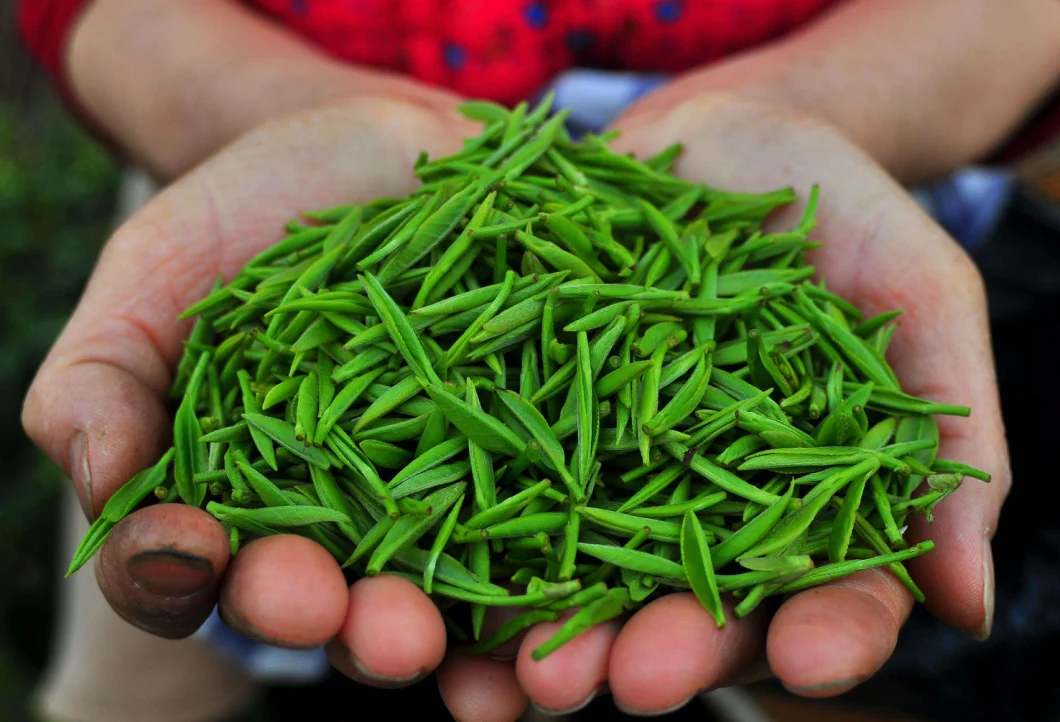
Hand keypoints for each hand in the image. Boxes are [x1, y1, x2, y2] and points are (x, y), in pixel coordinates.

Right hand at [21, 96, 531, 718]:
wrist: (381, 146)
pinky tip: (572, 586)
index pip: (200, 571)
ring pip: (460, 589)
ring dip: (466, 630)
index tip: (192, 553)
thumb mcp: (159, 269)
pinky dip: (568, 561)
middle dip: (355, 627)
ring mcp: (452, 494)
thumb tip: (108, 483)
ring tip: (471, 640)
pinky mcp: (542, 453)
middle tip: (371, 626)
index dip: (187, 578)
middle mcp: (350, 521)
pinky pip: (560, 517)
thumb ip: (104, 373)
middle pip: (345, 605)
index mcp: (241, 498)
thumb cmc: (256, 210)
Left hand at [466, 93, 1007, 715]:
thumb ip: (948, 426)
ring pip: (583, 575)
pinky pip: (495, 487)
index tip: (809, 659)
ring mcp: (608, 471)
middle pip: (693, 606)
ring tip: (532, 672)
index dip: (828, 634)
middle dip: (667, 650)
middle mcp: (702, 507)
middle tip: (632, 683)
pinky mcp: (527, 424)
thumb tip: (970, 604)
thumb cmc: (833, 207)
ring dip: (556, 632)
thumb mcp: (915, 288)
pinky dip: (470, 541)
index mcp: (810, 499)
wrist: (712, 138)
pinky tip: (445, 588)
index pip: (834, 594)